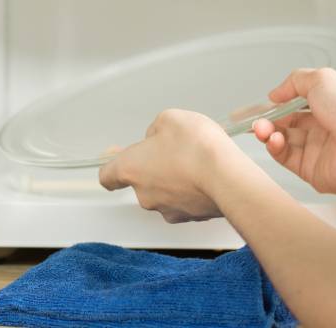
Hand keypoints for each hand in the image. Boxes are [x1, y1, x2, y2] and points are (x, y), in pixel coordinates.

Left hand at [99, 109, 251, 222]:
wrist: (228, 178)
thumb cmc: (197, 148)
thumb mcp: (170, 119)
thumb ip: (157, 128)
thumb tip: (158, 137)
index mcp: (131, 169)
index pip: (107, 176)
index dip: (113, 166)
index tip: (117, 159)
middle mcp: (145, 195)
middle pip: (142, 181)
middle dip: (155, 167)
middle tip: (174, 150)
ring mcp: (168, 209)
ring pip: (166, 193)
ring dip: (176, 180)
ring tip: (196, 162)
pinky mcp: (191, 217)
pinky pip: (187, 202)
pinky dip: (194, 191)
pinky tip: (208, 176)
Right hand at [253, 68, 335, 193]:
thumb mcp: (322, 79)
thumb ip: (295, 81)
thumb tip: (276, 93)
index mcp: (332, 103)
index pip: (299, 103)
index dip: (279, 103)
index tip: (263, 104)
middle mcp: (326, 126)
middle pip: (288, 123)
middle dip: (269, 120)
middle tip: (258, 119)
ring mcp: (319, 149)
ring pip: (284, 140)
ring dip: (268, 133)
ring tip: (261, 129)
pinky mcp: (312, 170)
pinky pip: (286, 158)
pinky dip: (275, 148)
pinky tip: (274, 140)